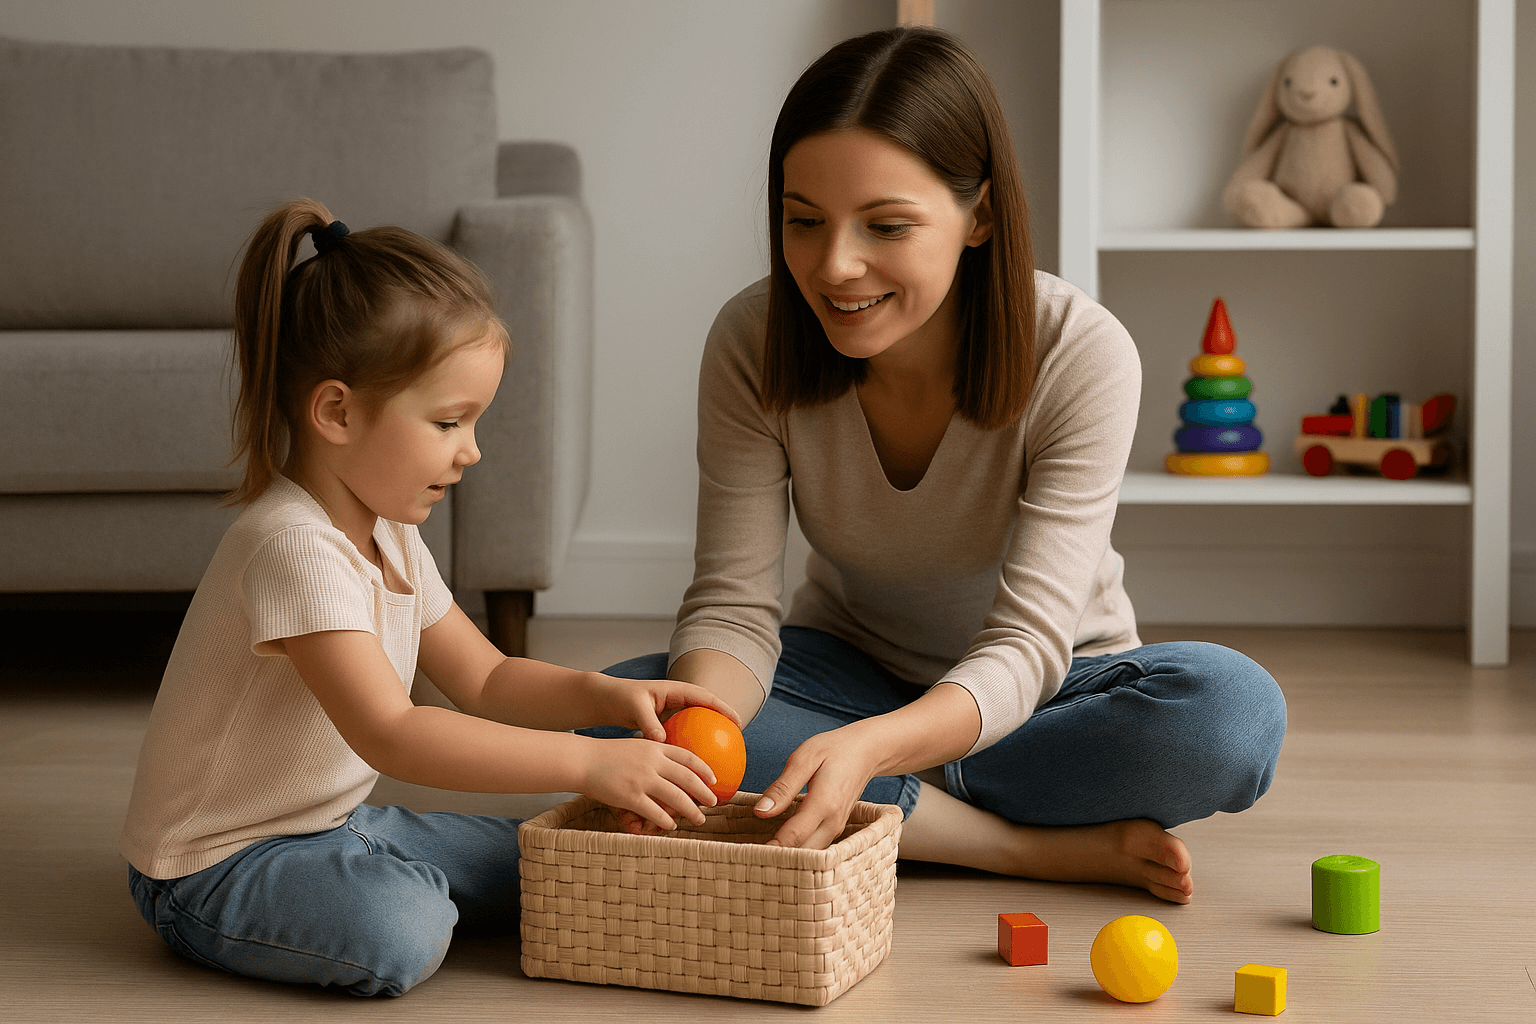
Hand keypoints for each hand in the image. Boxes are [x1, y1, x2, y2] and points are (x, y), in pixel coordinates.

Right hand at [575, 734, 719, 832]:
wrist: (583, 760)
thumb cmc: (607, 754)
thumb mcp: (636, 746)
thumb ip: (654, 754)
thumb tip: (672, 766)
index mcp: (654, 747)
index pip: (688, 756)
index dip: (704, 769)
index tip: (714, 779)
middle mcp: (652, 762)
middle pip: (687, 778)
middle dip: (704, 792)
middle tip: (714, 802)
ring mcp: (642, 780)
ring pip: (676, 797)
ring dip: (691, 810)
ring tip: (699, 818)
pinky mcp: (630, 796)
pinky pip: (655, 812)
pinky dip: (666, 821)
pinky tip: (672, 826)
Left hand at [587, 673, 743, 741]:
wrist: (605, 700)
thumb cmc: (620, 698)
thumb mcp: (635, 707)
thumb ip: (649, 723)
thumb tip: (662, 741)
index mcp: (675, 690)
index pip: (705, 697)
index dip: (723, 708)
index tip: (737, 721)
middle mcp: (677, 700)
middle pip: (706, 709)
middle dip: (722, 721)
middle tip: (737, 739)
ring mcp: (671, 712)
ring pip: (695, 723)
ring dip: (707, 734)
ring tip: (721, 753)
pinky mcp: (664, 723)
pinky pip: (682, 734)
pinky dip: (689, 745)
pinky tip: (692, 764)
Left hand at [753, 722, 882, 849]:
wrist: (866, 752)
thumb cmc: (834, 750)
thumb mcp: (804, 758)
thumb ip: (783, 787)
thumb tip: (761, 811)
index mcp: (823, 804)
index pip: (793, 837)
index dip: (770, 849)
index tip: (746, 854)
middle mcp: (832, 823)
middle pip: (802, 856)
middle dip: (776, 860)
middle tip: (747, 858)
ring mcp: (836, 829)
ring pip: (810, 857)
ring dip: (787, 859)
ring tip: (759, 856)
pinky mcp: (834, 830)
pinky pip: (815, 850)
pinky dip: (798, 853)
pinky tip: (779, 848)